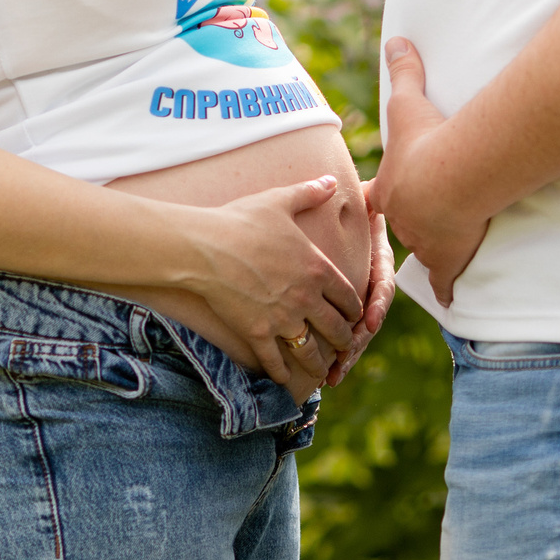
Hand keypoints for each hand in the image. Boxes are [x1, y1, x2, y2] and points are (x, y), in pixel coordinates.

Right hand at [187, 175, 362, 398]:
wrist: (203, 247)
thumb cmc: (241, 220)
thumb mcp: (279, 201)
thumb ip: (309, 193)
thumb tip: (330, 179)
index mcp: (317, 268)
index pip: (349, 297)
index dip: (355, 310)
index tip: (354, 316)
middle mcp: (306, 297)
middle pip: (336, 328)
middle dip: (343, 340)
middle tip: (344, 346)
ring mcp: (282, 318)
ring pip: (310, 351)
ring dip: (318, 363)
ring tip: (321, 370)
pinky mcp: (257, 333)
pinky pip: (275, 361)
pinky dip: (282, 374)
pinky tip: (284, 379)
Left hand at [327, 213, 394, 386]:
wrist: (350, 206)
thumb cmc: (356, 201)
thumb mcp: (369, 197)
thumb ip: (374, 197)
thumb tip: (372, 191)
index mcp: (380, 259)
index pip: (383, 285)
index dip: (377, 303)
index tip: (369, 320)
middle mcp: (372, 282)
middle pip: (370, 318)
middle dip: (358, 340)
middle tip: (345, 357)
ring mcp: (360, 298)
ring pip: (358, 333)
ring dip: (348, 354)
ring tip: (334, 374)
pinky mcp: (345, 309)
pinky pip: (345, 335)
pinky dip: (337, 355)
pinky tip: (327, 375)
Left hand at [367, 37, 490, 306]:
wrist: (452, 177)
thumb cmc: (427, 140)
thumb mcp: (408, 102)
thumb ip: (403, 72)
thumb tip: (396, 40)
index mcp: (390, 188)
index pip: (377, 196)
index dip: (379, 196)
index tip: (378, 201)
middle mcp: (403, 219)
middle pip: (402, 225)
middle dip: (412, 220)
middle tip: (424, 216)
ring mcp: (425, 242)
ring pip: (424, 249)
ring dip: (433, 246)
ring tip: (443, 246)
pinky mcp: (448, 259)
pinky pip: (447, 280)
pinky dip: (450, 288)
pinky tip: (452, 300)